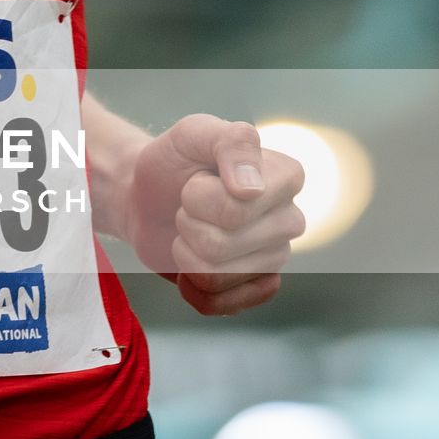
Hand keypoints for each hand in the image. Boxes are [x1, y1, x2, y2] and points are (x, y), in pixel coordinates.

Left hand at [123, 114, 304, 316]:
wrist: (149, 196)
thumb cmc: (175, 161)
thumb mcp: (194, 132)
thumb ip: (230, 142)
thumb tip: (252, 189)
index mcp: (287, 176)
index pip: (237, 208)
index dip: (199, 196)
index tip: (198, 178)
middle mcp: (290, 218)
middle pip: (222, 245)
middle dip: (188, 223)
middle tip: (189, 204)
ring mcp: (276, 257)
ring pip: (216, 276)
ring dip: (186, 252)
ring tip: (192, 228)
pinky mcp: (257, 288)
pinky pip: (220, 305)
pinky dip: (191, 286)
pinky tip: (191, 265)